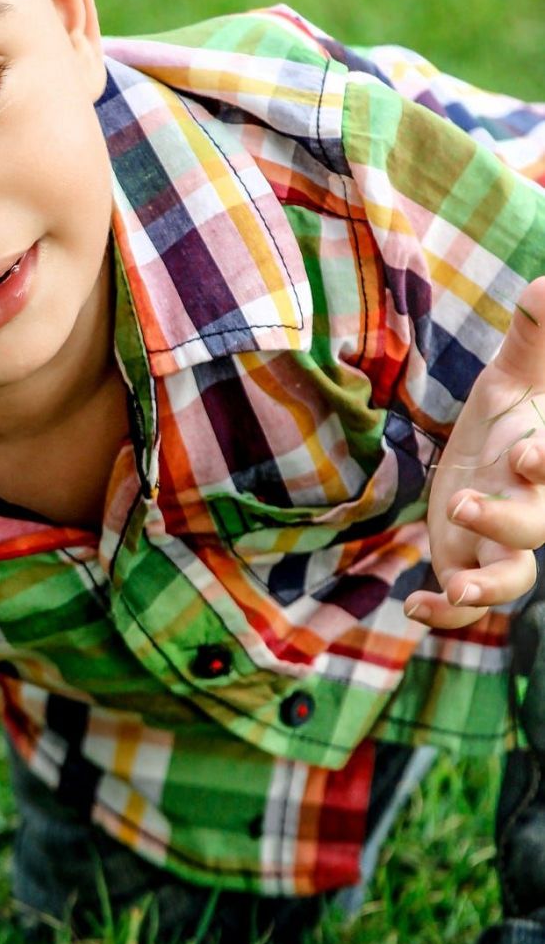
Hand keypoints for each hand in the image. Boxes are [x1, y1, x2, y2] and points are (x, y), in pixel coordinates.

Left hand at [407, 276, 544, 629]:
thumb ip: (536, 328)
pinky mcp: (467, 563)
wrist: (487, 448)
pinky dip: (444, 614)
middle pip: (536, 528)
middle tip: (466, 505)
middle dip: (507, 524)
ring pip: (510, 578)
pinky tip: (411, 609)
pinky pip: (464, 605)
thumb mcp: (518, 367)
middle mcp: (531, 506)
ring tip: (451, 590)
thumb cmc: (513, 407)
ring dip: (483, 588)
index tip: (530, 453)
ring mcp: (500, 542)